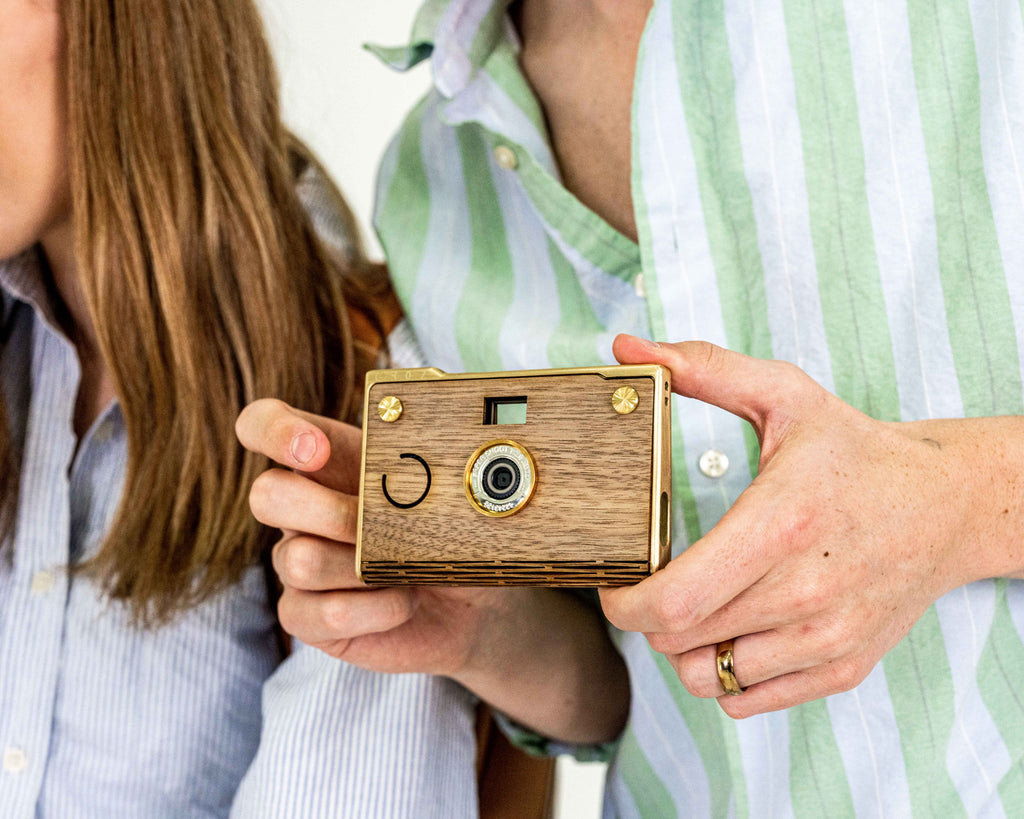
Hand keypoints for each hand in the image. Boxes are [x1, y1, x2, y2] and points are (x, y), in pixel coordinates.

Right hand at [235, 399, 628, 741]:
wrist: (474, 604)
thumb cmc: (457, 535)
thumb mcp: (452, 494)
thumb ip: (436, 468)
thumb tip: (440, 462)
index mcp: (330, 461)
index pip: (264, 425)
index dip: (275, 430)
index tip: (316, 449)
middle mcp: (304, 509)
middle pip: (265, 494)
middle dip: (322, 509)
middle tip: (370, 523)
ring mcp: (300, 563)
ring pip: (296, 560)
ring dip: (360, 568)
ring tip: (406, 570)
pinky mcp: (309, 616)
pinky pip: (319, 612)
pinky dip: (373, 609)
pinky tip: (403, 601)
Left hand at [600, 335, 1023, 717]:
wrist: (949, 505)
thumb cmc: (858, 452)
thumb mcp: (784, 395)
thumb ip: (701, 369)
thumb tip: (628, 349)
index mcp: (781, 523)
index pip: (674, 600)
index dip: (623, 601)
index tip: (613, 581)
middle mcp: (805, 592)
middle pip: (678, 638)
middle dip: (645, 613)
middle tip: (650, 580)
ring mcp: (826, 637)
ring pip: (704, 675)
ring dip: (680, 644)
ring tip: (693, 602)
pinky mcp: (841, 666)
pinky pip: (745, 699)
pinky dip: (721, 670)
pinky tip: (732, 627)